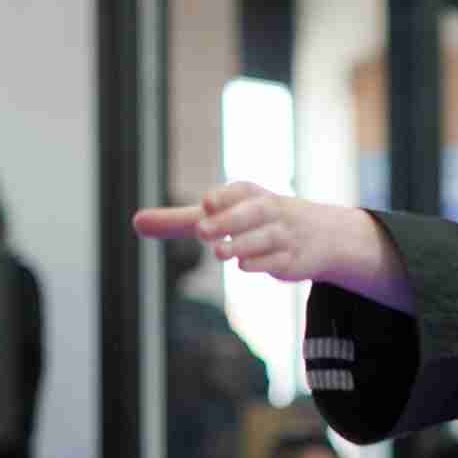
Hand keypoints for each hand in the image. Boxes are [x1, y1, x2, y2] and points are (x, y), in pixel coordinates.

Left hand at [133, 183, 354, 282]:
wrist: (321, 236)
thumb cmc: (257, 222)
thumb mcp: (219, 217)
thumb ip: (178, 221)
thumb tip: (136, 222)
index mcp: (250, 195)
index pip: (239, 192)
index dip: (223, 198)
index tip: (206, 204)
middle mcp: (270, 211)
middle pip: (253, 212)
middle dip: (229, 219)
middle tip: (202, 229)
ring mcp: (284, 236)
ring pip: (265, 238)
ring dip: (242, 244)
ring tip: (219, 252)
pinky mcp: (294, 260)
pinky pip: (280, 260)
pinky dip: (264, 263)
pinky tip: (245, 266)